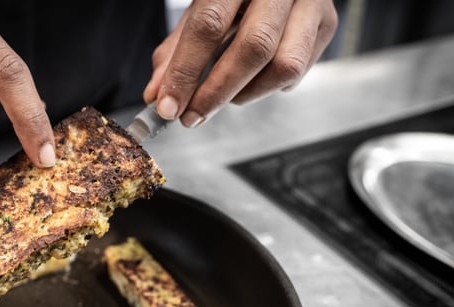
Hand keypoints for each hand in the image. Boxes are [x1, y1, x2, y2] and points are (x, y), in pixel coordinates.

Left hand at [144, 0, 337, 126]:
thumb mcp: (201, 9)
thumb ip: (177, 51)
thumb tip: (157, 95)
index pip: (209, 25)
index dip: (185, 71)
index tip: (168, 106)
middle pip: (252, 48)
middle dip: (217, 92)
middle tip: (192, 117)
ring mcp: (311, 3)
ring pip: (284, 66)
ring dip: (246, 93)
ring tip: (224, 95)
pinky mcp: (327, 24)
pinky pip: (298, 71)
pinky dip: (268, 87)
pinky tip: (252, 78)